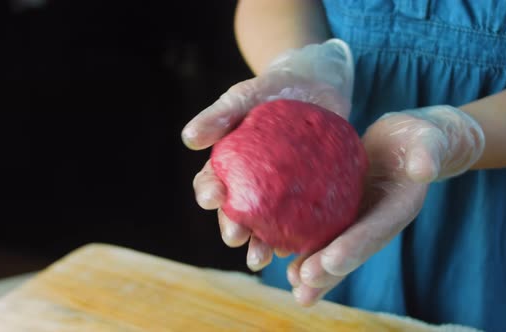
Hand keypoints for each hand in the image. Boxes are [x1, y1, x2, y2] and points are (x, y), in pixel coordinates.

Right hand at [182, 39, 354, 269]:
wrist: (315, 85)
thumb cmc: (273, 89)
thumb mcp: (246, 96)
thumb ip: (219, 114)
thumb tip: (189, 138)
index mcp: (229, 164)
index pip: (211, 183)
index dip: (208, 193)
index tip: (213, 198)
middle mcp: (251, 184)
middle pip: (236, 212)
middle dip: (232, 228)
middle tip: (237, 237)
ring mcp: (280, 192)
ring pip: (266, 224)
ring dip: (260, 243)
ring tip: (262, 258)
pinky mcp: (308, 195)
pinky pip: (301, 219)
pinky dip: (297, 236)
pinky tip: (298, 247)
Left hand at [287, 105, 484, 305]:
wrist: (406, 143)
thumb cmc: (419, 139)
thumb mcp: (426, 141)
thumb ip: (427, 154)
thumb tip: (424, 170)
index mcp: (399, 207)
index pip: (377, 229)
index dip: (356, 245)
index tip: (332, 260)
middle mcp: (377, 221)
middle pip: (352, 249)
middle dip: (328, 269)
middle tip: (302, 283)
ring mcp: (359, 219)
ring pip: (335, 248)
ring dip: (315, 269)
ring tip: (294, 286)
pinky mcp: (343, 210)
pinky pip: (323, 231)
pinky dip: (304, 245)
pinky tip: (280, 254)